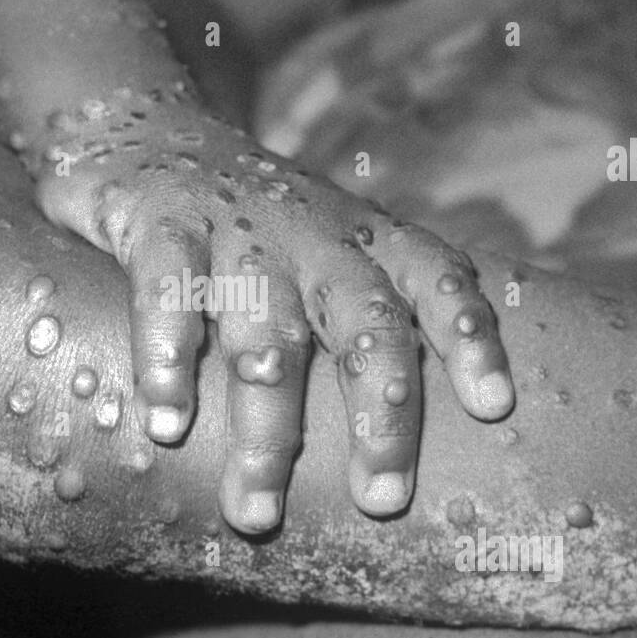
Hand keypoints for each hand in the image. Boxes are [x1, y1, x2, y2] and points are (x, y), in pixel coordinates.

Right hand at [30, 92, 513, 533]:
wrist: (142, 129)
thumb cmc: (250, 228)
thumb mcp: (322, 250)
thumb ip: (359, 317)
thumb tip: (398, 444)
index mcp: (365, 237)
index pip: (439, 277)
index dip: (470, 337)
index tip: (494, 408)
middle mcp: (315, 231)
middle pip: (367, 320)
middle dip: (380, 412)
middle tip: (381, 500)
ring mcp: (240, 225)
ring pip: (268, 330)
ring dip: (265, 425)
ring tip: (255, 509)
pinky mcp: (162, 220)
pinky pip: (169, 290)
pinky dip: (169, 357)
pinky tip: (168, 423)